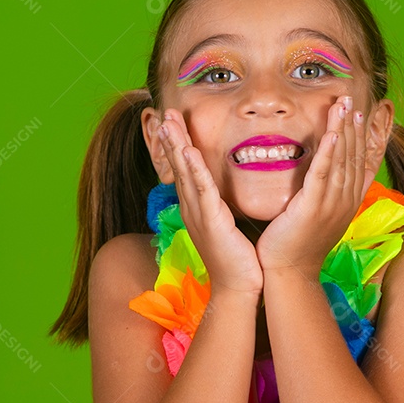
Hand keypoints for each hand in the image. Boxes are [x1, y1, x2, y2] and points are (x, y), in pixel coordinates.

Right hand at [156, 108, 263, 296]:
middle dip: (171, 139)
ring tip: (168, 123)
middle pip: (179, 167)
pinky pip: (202, 190)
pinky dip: (194, 169)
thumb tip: (228, 197)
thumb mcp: (228, 228)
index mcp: (198, 209)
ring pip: (185, 173)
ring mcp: (199, 214)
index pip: (186, 171)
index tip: (173, 124)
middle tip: (164, 113)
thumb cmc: (238, 261)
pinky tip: (188, 151)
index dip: (178, 146)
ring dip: (176, 146)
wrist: (239, 289)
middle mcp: (193, 209)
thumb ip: (225, 209)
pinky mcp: (212, 221)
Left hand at [255, 95, 367, 279]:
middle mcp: (345, 201)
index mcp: (347, 202)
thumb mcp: (320, 216)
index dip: (361, 136)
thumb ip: (328, 194)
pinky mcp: (313, 207)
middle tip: (351, 99)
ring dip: (343, 129)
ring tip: (344, 105)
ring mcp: (331, 204)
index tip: (362, 114)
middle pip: (352, 155)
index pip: (359, 162)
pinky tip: (332, 133)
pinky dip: (330, 152)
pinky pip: (323, 174)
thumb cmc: (297, 244)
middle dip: (352, 125)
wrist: (288, 272)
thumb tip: (333, 177)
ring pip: (341, 159)